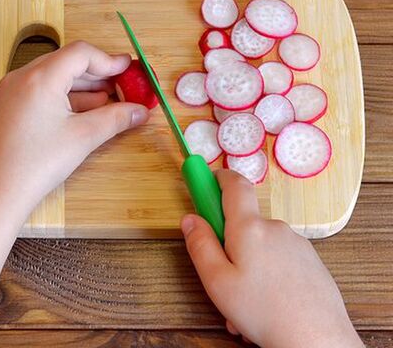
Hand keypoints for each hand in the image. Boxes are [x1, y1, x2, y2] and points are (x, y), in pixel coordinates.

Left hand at [0, 41, 149, 219]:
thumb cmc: (38, 164)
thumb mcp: (83, 137)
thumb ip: (116, 118)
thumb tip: (141, 111)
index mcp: (39, 77)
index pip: (80, 53)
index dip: (108, 60)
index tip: (128, 69)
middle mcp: (20, 77)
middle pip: (66, 63)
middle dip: (96, 74)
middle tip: (121, 87)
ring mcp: (9, 92)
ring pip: (52, 78)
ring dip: (81, 87)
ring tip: (106, 101)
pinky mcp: (4, 108)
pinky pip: (38, 92)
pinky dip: (62, 97)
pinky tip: (80, 111)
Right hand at [181, 170, 363, 347]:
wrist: (317, 339)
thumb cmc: (264, 312)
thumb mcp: (217, 281)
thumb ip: (200, 245)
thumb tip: (190, 219)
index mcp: (249, 227)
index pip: (235, 184)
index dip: (219, 177)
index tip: (207, 181)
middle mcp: (275, 227)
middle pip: (244, 222)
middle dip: (228, 243)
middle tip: (222, 274)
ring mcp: (295, 243)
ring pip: (260, 246)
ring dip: (248, 265)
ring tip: (245, 302)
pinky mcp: (309, 260)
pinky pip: (278, 258)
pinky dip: (267, 273)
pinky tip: (266, 303)